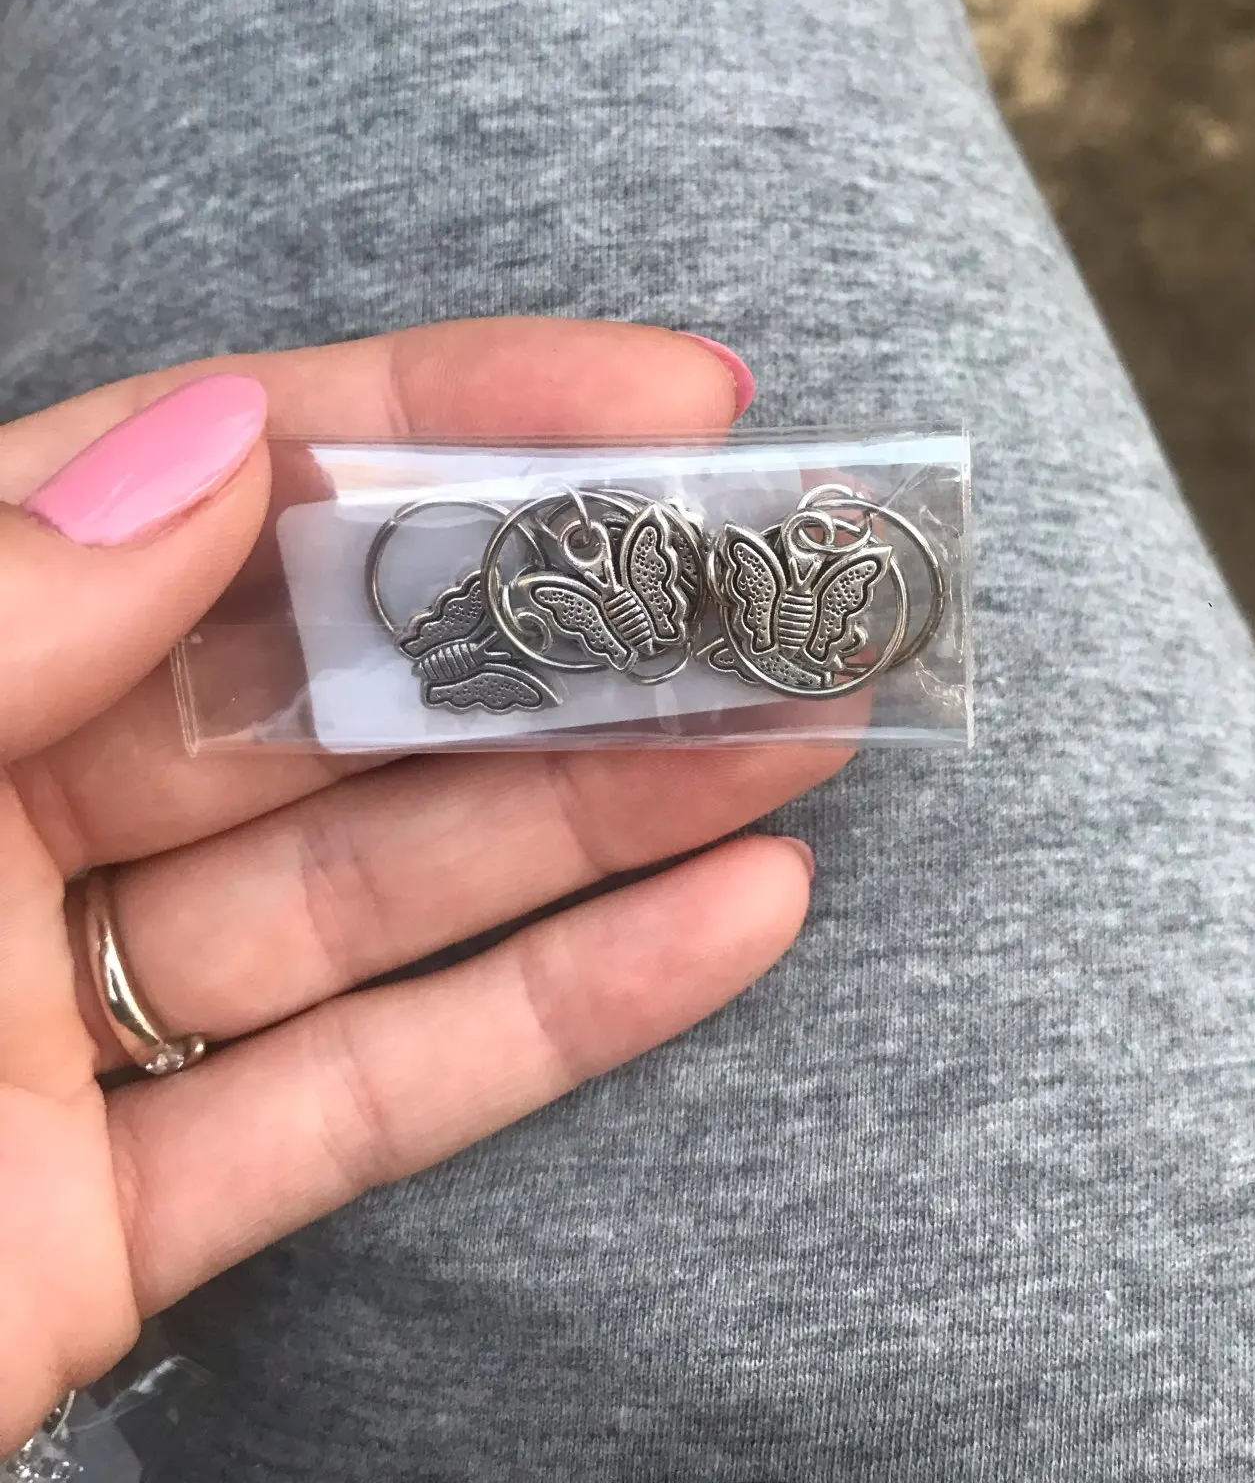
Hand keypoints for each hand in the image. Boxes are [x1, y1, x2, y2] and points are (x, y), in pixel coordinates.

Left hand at [0, 319, 843, 1455]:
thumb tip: (213, 439)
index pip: (206, 484)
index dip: (442, 416)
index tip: (660, 399)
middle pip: (332, 685)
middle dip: (570, 620)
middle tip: (777, 568)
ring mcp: (58, 1025)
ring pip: (381, 880)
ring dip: (610, 803)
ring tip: (809, 719)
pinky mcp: (118, 1225)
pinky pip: (368, 1095)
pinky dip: (560, 1012)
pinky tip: (738, 915)